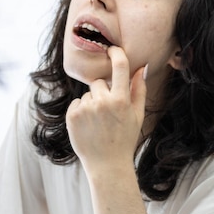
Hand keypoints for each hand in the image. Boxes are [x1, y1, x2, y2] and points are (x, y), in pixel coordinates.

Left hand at [65, 46, 146, 174]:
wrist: (107, 164)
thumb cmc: (125, 139)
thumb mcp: (137, 115)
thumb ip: (139, 90)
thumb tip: (140, 67)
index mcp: (121, 100)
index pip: (119, 67)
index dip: (116, 54)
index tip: (112, 49)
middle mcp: (103, 102)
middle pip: (100, 83)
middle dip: (103, 93)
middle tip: (108, 113)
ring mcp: (86, 108)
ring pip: (88, 94)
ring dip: (92, 104)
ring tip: (98, 123)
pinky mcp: (72, 115)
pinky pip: (77, 103)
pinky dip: (81, 111)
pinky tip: (88, 126)